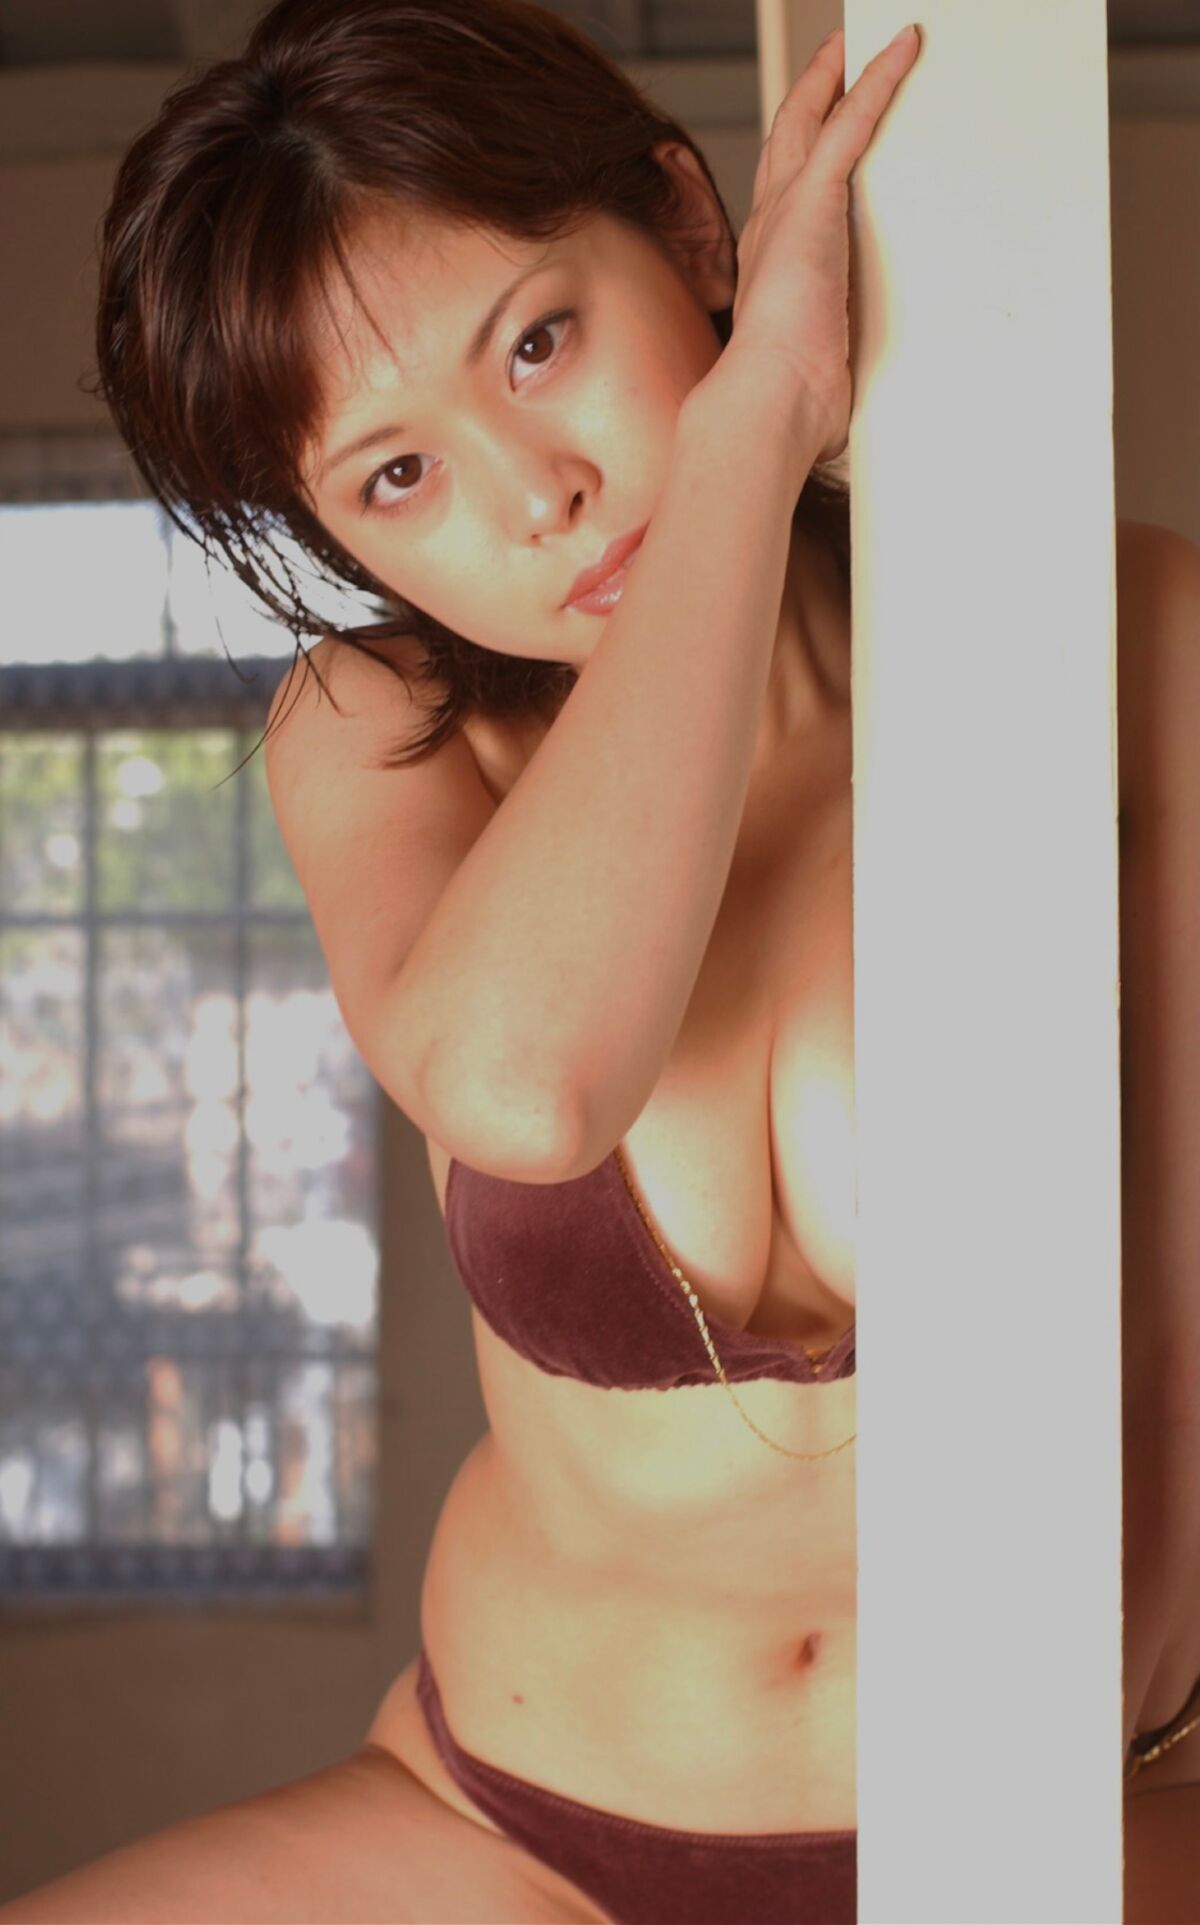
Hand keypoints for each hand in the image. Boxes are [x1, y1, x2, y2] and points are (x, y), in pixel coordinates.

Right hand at [724, 25, 920, 463]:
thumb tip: (838, 428)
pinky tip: (902, 49)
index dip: (797, 159)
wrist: (766, 405)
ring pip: (812, 121)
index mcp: (766, 269)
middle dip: (810, 96)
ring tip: (859, 42)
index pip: (782, 195)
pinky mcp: (814, 202)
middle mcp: (768, 229)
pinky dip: (877, 80)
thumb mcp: (813, 381)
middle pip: (788, 143)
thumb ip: (824, 379)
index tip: (814, 134)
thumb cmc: (784, 407)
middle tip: (835, 57)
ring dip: (837, 76)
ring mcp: (787, 212)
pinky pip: (852, 123)